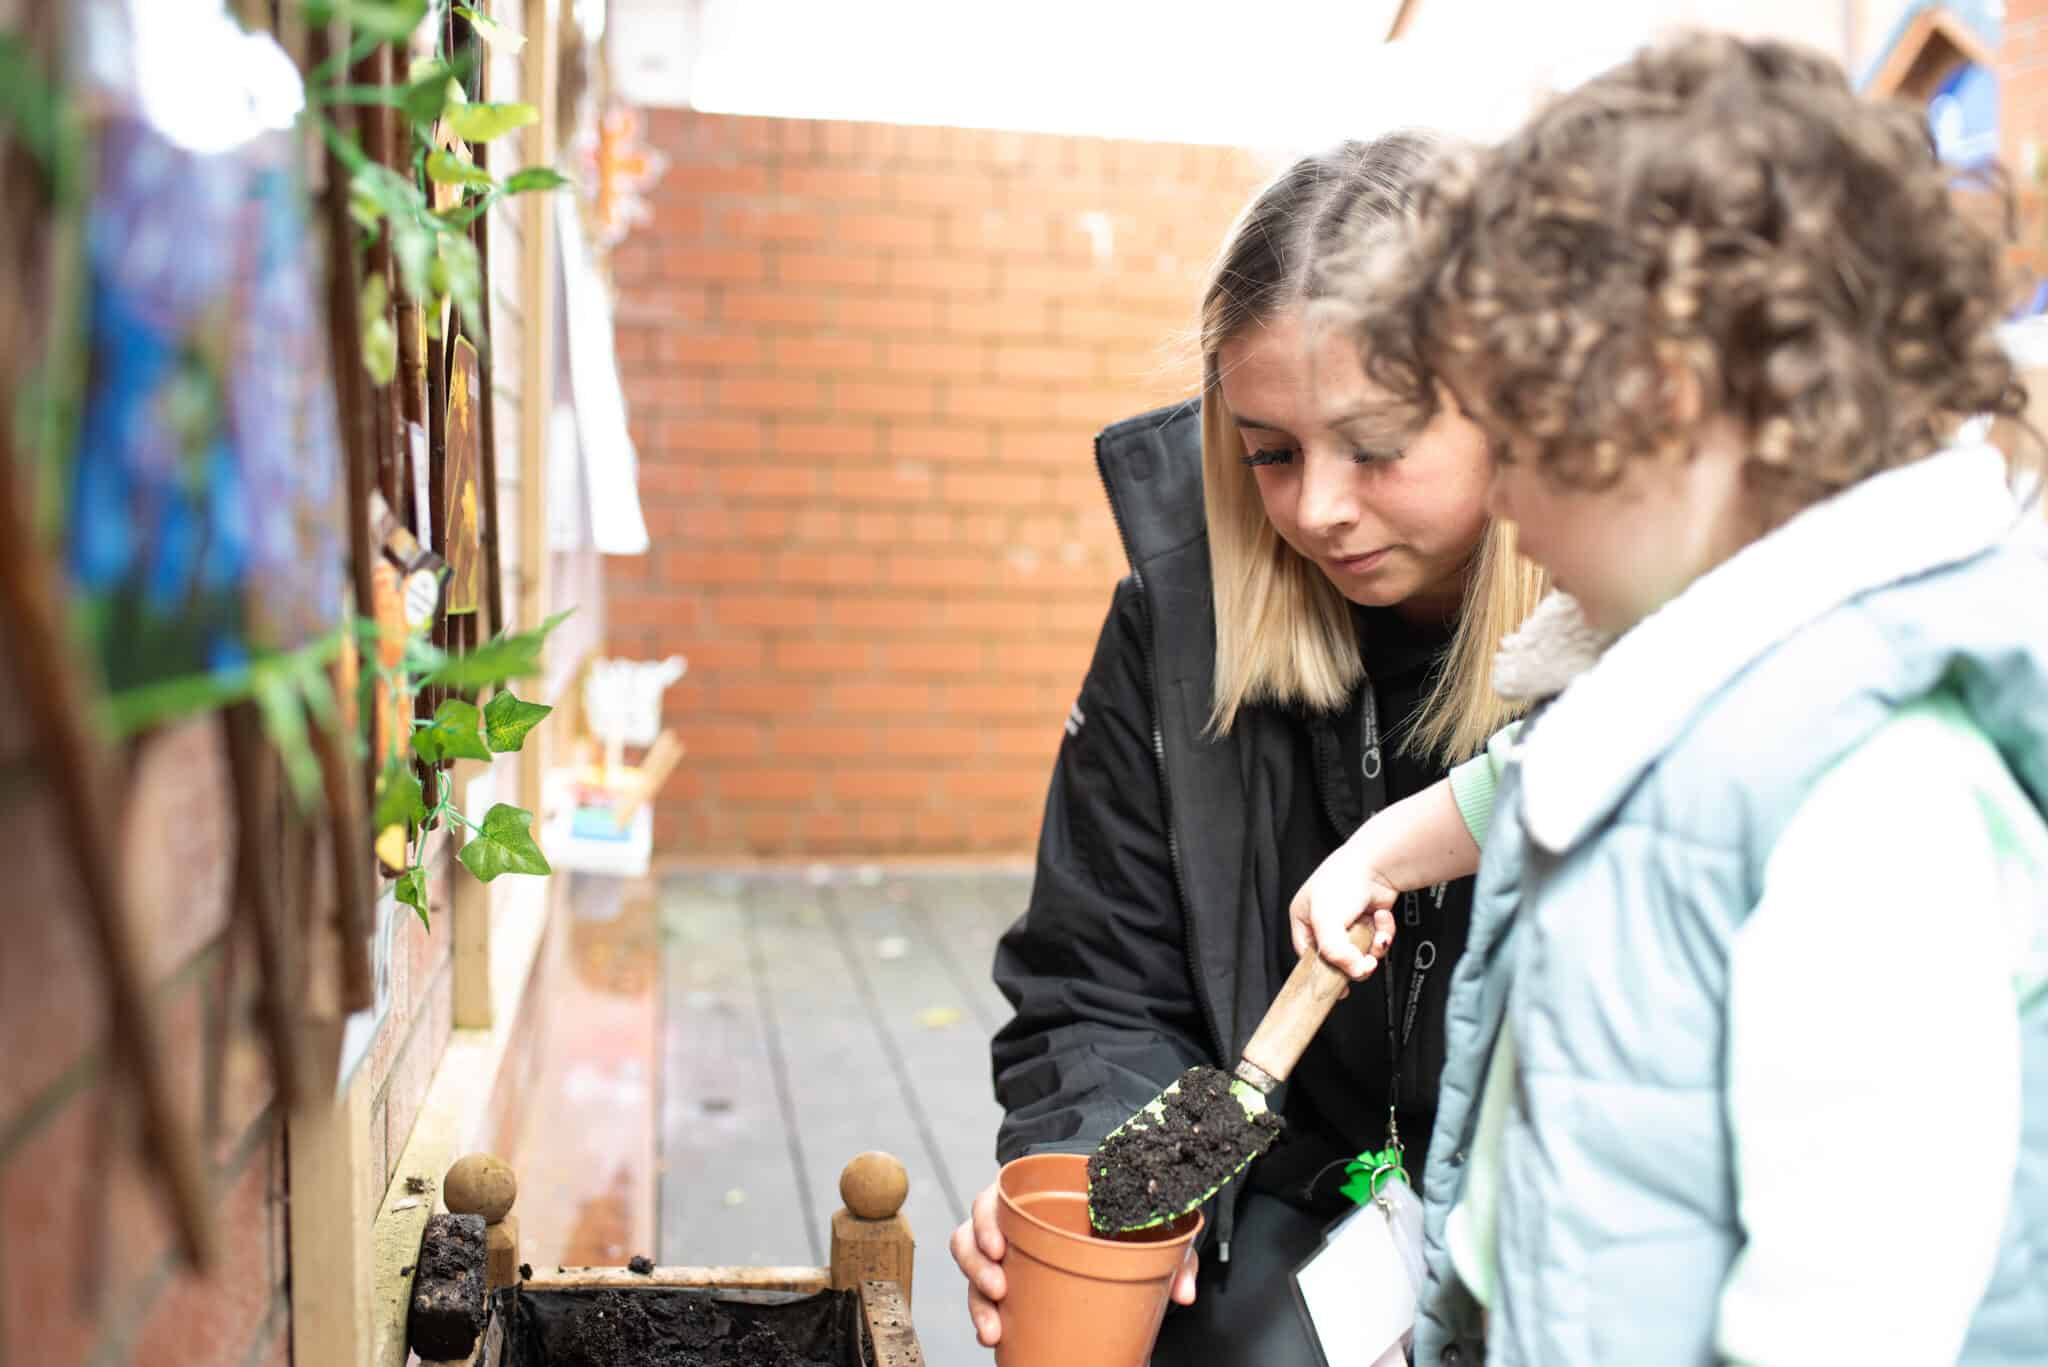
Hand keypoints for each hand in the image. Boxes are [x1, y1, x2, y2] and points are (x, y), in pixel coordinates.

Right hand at [953, 1177, 1200, 1345]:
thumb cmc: (1124, 1218)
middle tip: (999, 1289)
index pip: (994, 1197)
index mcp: (1035, 1194)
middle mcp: (1011, 1221)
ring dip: (976, 1298)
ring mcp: (1006, 1252)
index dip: (987, 1219)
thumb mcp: (1150, 1228)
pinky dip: (983, 1317)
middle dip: (976, 1264)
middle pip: (970, 1234)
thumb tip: (1183, 1293)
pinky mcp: (1007, 1281)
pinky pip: (982, 1295)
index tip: (999, 1247)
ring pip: (971, 1268)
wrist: (1116, 1227)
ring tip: (993, 1328)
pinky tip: (995, 1335)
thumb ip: (1171, 1254)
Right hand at [1289, 837, 1398, 980]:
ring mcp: (1349, 922)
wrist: (1378, 862)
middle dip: (1355, 960)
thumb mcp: (1326, 920)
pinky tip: (1381, 918)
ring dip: (1372, 946)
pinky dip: (1384, 932)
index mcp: (1304, 919)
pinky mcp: (1370, 920)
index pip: (1309, 956)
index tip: (1339, 988)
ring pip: (1361, 952)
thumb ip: (1334, 952)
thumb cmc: (1343, 879)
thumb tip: (1351, 972)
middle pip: (1339, 958)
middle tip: (1363, 961)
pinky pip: (1377, 940)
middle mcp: (1326, 922)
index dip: (1325, 972)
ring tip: (1374, 934)